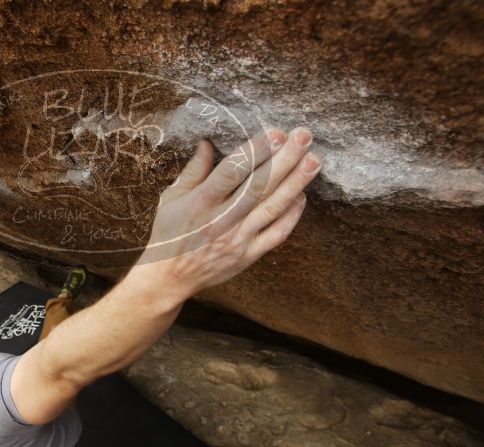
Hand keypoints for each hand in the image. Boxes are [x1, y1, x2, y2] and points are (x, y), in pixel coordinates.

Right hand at [136, 127, 321, 301]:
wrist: (170, 277)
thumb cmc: (169, 233)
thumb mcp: (172, 198)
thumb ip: (193, 171)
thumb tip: (208, 143)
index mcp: (201, 202)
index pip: (232, 171)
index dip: (255, 151)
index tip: (275, 132)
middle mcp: (221, 220)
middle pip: (259, 186)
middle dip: (284, 159)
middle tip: (304, 136)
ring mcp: (237, 239)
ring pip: (272, 208)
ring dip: (295, 183)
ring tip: (314, 161)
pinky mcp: (247, 256)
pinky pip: (275, 235)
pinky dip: (291, 216)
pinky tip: (302, 196)